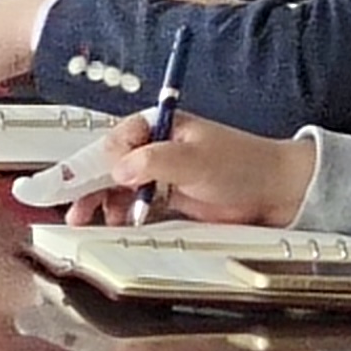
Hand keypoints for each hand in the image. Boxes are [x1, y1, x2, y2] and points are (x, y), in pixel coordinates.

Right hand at [65, 111, 315, 229]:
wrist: (278, 193)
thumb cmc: (241, 164)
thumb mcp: (194, 159)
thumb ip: (152, 161)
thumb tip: (118, 169)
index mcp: (158, 126)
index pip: (115, 140)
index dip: (93, 161)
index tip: (75, 180)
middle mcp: (155, 149)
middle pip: (111, 165)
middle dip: (88, 185)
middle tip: (72, 209)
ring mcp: (163, 176)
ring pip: (120, 188)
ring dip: (103, 203)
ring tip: (90, 220)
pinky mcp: (172, 201)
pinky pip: (138, 207)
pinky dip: (124, 215)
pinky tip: (116, 224)